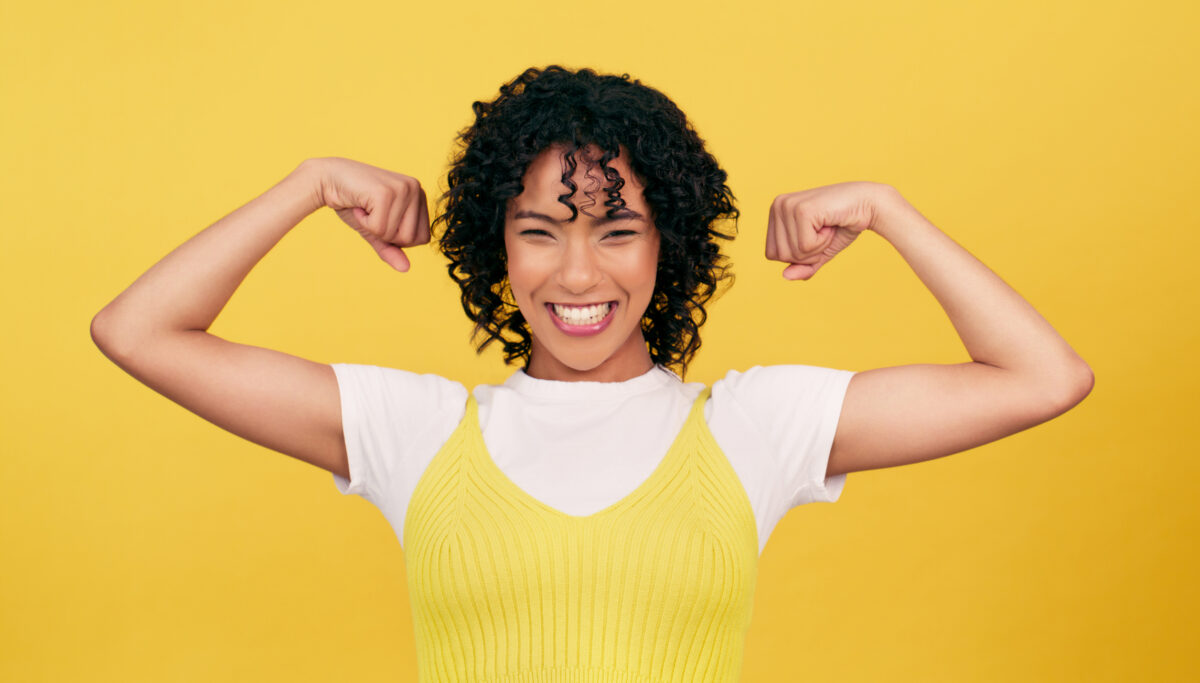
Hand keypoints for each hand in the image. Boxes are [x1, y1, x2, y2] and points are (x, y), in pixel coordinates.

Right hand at [309, 157, 430, 271]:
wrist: (328, 180)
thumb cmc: (355, 204)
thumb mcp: (376, 230)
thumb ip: (391, 248)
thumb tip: (406, 268)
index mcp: (420, 197)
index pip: (422, 238)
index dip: (398, 238)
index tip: (381, 218)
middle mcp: (416, 190)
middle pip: (410, 239)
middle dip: (385, 234)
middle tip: (371, 214)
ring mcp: (403, 189)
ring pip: (394, 234)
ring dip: (373, 228)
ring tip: (365, 209)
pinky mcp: (386, 192)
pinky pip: (378, 228)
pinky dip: (363, 222)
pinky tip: (358, 206)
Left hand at [765, 181, 893, 279]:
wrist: (867, 205)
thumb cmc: (841, 225)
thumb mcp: (818, 252)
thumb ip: (802, 266)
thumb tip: (785, 276)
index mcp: (776, 212)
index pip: (772, 254)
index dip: (797, 256)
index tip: (815, 237)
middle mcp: (777, 205)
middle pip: (780, 255)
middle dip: (807, 253)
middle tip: (823, 232)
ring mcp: (787, 206)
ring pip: (793, 252)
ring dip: (817, 247)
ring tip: (827, 227)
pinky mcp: (801, 210)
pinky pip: (805, 246)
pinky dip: (822, 242)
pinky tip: (830, 224)